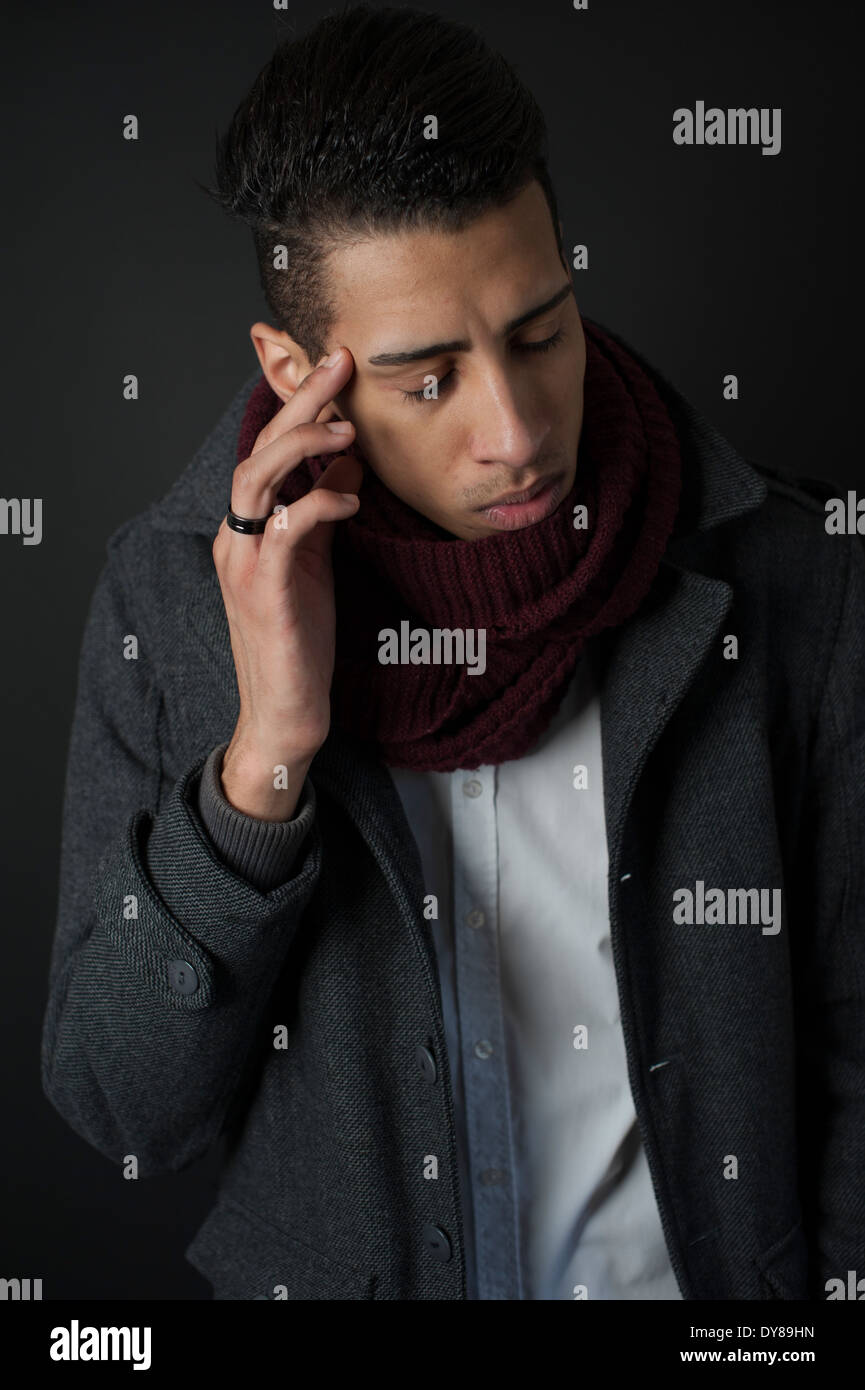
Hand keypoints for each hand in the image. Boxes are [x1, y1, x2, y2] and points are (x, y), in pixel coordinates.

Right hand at [211, 346, 360, 819]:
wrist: (285, 709)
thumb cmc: (301, 637)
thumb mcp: (318, 559)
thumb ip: (326, 508)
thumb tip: (350, 460)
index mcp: (249, 526)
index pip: (269, 450)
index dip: (298, 404)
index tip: (336, 365)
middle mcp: (236, 536)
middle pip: (259, 451)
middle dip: (300, 402)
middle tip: (340, 364)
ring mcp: (244, 562)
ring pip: (255, 480)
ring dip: (300, 446)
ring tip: (346, 428)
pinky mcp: (264, 590)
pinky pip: (284, 531)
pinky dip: (316, 505)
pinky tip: (351, 498)